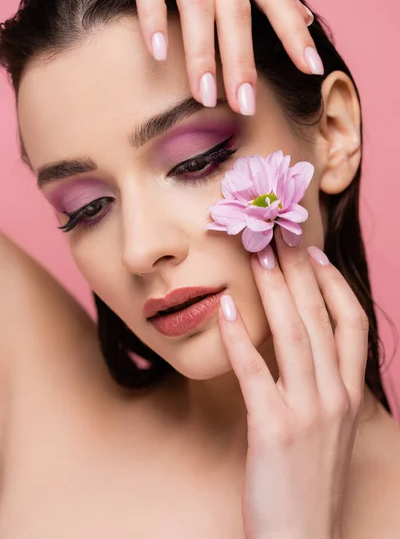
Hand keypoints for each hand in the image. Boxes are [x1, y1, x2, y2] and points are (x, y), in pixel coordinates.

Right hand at [115, 0, 320, 115]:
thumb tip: (305, 17)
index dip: (294, 31)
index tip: (312, 68)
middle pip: (236, 8)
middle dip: (243, 60)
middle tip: (246, 105)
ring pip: (198, 1)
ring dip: (202, 53)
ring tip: (204, 95)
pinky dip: (153, 16)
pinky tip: (159, 52)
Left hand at [218, 227, 367, 538]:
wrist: (301, 537)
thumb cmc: (309, 480)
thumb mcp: (329, 428)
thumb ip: (321, 387)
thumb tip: (303, 348)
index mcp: (350, 394)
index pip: (352, 325)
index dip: (334, 285)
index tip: (314, 255)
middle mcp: (335, 396)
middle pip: (321, 318)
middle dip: (300, 272)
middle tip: (281, 235)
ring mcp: (307, 411)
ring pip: (294, 336)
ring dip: (274, 291)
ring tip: (259, 255)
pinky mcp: (273, 428)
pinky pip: (255, 372)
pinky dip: (239, 337)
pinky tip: (225, 309)